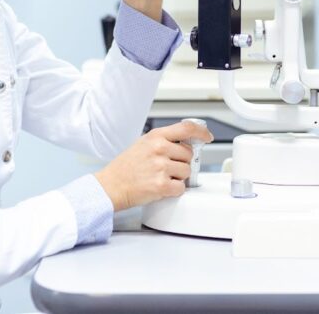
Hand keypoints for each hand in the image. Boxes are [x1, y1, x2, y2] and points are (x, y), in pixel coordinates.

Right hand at [93, 120, 213, 211]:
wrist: (111, 186)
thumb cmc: (126, 167)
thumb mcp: (143, 144)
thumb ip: (164, 141)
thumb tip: (187, 143)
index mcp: (156, 136)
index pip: (187, 128)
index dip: (201, 132)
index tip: (207, 137)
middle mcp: (159, 149)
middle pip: (189, 155)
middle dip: (182, 163)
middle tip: (166, 168)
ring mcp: (161, 166)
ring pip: (187, 172)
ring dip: (178, 177)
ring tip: (160, 177)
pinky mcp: (161, 185)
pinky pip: (181, 188)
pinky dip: (174, 191)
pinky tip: (160, 187)